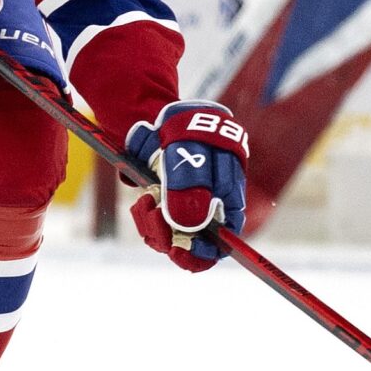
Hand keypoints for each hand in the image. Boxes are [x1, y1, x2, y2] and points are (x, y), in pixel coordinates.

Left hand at [122, 101, 249, 271]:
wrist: (163, 116)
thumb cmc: (186, 133)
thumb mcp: (189, 156)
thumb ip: (190, 189)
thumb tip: (190, 229)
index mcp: (226, 201)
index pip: (222, 243)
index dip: (203, 254)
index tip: (177, 251)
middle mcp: (209, 210)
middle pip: (193, 244)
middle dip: (168, 237)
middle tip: (151, 215)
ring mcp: (187, 208)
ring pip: (171, 237)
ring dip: (153, 225)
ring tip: (144, 202)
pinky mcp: (167, 205)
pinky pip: (157, 225)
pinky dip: (147, 217)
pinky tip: (143, 199)